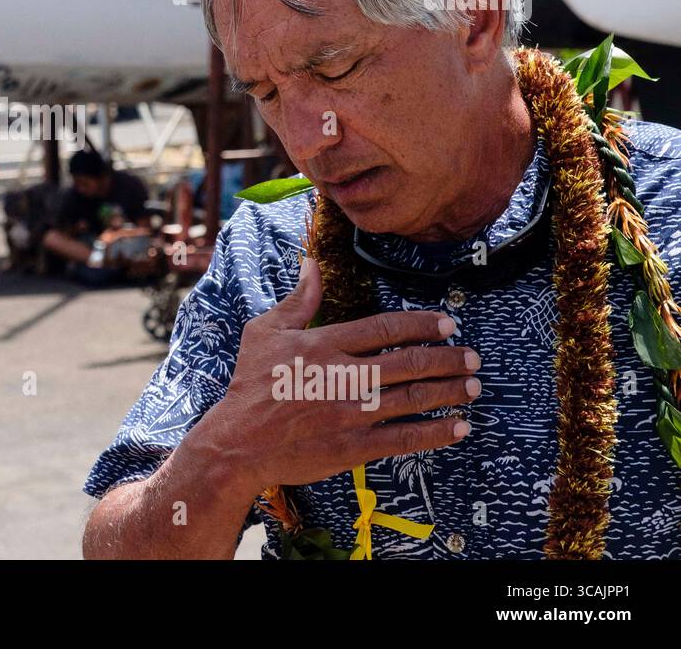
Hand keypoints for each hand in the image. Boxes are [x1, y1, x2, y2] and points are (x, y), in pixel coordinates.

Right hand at [197, 256, 478, 493]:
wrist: (239, 443)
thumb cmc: (250, 384)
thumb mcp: (264, 332)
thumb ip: (298, 300)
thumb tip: (312, 264)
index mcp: (324, 345)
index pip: (384, 329)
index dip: (420, 325)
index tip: (446, 324)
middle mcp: (343, 376)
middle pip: (408, 362)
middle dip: (447, 358)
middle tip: (472, 357)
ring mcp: (351, 413)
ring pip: (413, 398)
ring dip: (449, 391)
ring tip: (473, 386)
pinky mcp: (354, 447)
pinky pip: (404, 438)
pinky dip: (435, 432)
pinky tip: (458, 427)